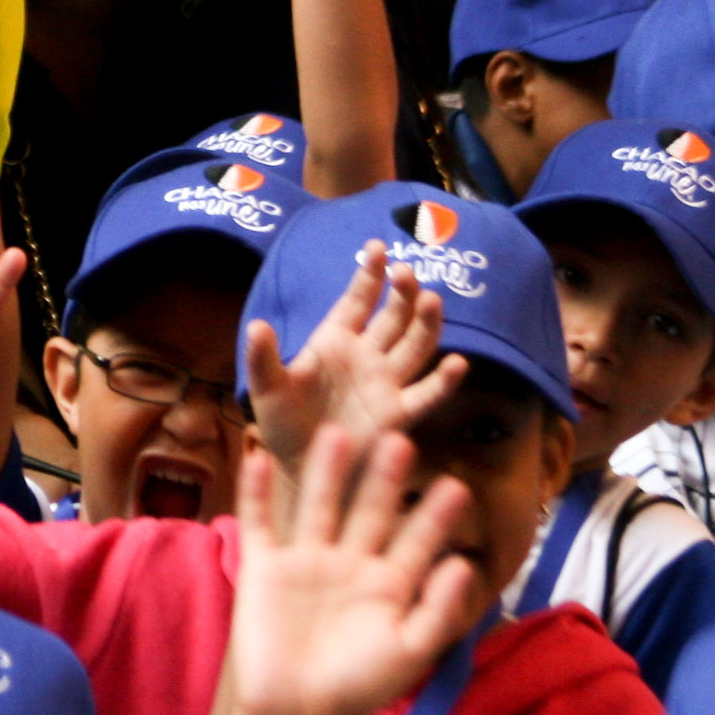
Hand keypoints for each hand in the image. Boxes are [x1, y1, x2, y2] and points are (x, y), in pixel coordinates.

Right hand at [226, 424, 482, 714]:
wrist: (295, 712)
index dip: (435, 515)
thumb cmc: (357, 687)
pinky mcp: (265, 567)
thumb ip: (438, 609)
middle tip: (400, 438)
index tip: (456, 484)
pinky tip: (260, 456)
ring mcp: (306, 562)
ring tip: (337, 432)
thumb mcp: (409, 651)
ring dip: (326, 471)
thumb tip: (466, 563)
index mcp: (388, 585)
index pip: (417, 541)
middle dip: (384, 479)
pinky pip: (260, 521)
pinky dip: (257, 491)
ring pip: (318, 506)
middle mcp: (350, 564)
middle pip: (369, 511)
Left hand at [245, 241, 465, 470]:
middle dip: (401, 293)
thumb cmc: (283, 422)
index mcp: (335, 341)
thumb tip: (256, 325)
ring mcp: (386, 382)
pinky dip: (444, 381)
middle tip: (406, 273)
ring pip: (415, 346)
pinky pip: (426, 394)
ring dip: (425, 323)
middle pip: (392, 317)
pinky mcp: (398, 413)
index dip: (369, 275)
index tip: (377, 248)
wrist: (299, 466)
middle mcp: (367, 355)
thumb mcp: (267, 389)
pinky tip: (457, 364)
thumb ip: (263, 358)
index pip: (357, 301)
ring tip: (431, 300)